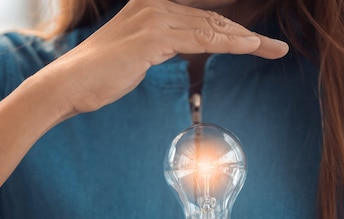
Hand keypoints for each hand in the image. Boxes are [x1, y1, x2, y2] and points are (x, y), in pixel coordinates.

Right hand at [45, 0, 288, 115]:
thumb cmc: (99, 75)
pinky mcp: (153, 36)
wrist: (68, 85)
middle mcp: (155, 4)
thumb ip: (159, 44)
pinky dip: (231, 44)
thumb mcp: (136, 55)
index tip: (256, 40)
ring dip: (248, 41)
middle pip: (213, 19)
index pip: (202, 16)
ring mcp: (154, 17)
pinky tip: (252, 49)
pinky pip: (203, 39)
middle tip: (276, 47)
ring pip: (213, 28)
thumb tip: (175, 46)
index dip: (230, 28)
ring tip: (275, 50)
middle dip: (247, 35)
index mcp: (151, 6)